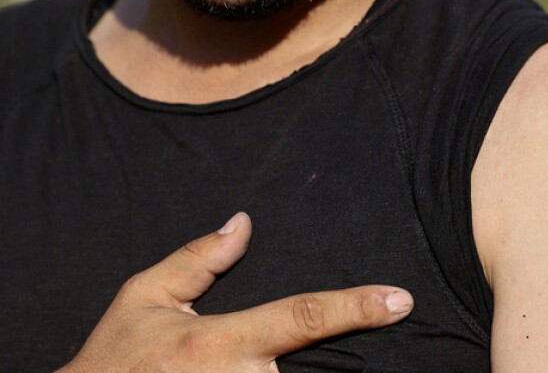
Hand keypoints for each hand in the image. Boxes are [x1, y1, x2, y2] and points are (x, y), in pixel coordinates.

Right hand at [58, 212, 413, 372]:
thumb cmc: (112, 361)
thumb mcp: (142, 299)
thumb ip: (196, 260)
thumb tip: (243, 223)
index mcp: (218, 343)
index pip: (304, 316)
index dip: (357, 307)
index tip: (401, 300)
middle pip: (317, 371)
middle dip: (348, 363)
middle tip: (388, 339)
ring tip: (338, 367)